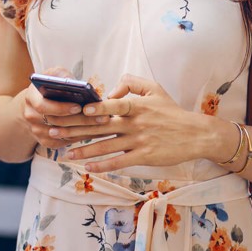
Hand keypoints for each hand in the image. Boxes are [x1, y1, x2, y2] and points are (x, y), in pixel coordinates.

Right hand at [18, 67, 109, 149]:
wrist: (38, 103)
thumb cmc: (49, 86)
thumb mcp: (53, 75)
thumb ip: (62, 75)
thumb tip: (74, 82)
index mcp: (31, 98)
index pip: (43, 106)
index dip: (60, 108)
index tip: (79, 106)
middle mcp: (31, 116)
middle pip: (56, 122)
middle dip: (81, 120)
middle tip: (102, 117)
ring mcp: (37, 131)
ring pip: (63, 135)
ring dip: (85, 131)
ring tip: (104, 125)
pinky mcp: (45, 142)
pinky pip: (64, 143)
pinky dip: (81, 138)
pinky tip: (97, 132)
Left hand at [49, 73, 212, 171]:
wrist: (196, 134)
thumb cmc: (172, 111)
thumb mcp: (154, 88)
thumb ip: (131, 83)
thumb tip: (110, 92)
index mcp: (136, 105)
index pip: (113, 105)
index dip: (97, 107)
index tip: (79, 108)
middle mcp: (135, 123)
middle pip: (101, 127)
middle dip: (76, 129)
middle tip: (55, 130)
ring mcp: (139, 141)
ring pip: (106, 146)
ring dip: (84, 150)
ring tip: (66, 153)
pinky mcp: (144, 156)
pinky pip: (119, 161)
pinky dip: (103, 165)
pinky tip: (88, 167)